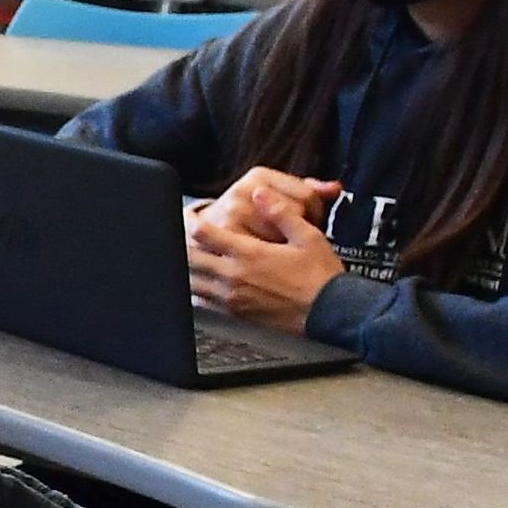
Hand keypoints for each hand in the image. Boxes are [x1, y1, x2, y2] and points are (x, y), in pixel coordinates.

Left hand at [187, 170, 344, 330]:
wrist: (330, 312)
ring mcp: (230, 298)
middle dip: (179, 242)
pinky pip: (199, 303)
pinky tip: (196, 283)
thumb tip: (260, 193)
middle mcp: (234, 277)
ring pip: (189, 282)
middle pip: (188, 257)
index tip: (188, 213)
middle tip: (178, 233)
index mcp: (249, 254)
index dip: (190, 219)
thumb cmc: (320, 276)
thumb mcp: (308, 236)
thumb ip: (281, 213)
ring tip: (184, 255)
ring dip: (183, 267)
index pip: (204, 233)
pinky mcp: (232, 314)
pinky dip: (193, 291)